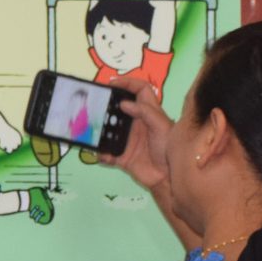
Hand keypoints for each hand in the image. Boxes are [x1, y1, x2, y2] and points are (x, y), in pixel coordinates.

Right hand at [103, 76, 171, 195]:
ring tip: (91, 129)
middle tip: (94, 103)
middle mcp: (137, 123)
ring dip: (99, 130)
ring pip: (108, 130)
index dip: (128, 82)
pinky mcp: (121, 156)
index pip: (140, 90)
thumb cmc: (170, 149)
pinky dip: (101, 154)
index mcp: (149, 113)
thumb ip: (145, 113)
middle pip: (118, 108)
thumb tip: (124, 104)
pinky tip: (102, 154)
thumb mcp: (162, 126)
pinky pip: (106, 153)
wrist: (168, 177)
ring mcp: (128, 139)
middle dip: (106, 104)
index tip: (112, 83)